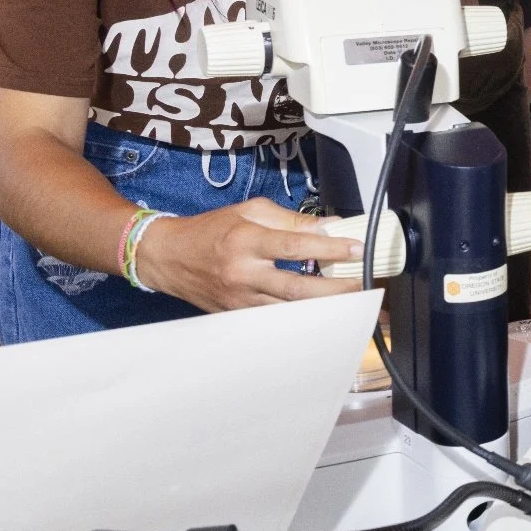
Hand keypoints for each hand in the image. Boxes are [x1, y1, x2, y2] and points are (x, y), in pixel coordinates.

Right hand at [133, 199, 363, 313]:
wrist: (167, 256)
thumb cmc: (211, 229)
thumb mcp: (249, 211)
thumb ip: (290, 219)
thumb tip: (328, 226)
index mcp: (246, 241)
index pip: (295, 246)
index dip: (329, 248)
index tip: (357, 248)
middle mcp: (243, 273)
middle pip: (296, 288)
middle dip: (335, 290)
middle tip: (363, 286)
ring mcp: (238, 299)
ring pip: (287, 311)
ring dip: (322, 309)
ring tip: (352, 304)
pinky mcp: (235, 315)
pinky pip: (272, 320)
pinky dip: (298, 319)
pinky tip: (322, 316)